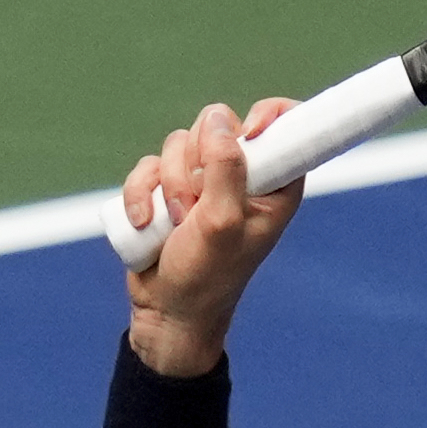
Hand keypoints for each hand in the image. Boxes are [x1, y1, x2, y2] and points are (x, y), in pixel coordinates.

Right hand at [120, 97, 303, 378]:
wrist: (167, 312)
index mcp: (275, 183)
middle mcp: (242, 176)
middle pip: (217, 125)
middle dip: (197, 165)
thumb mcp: (222, 222)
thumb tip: (219, 119)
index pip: (285, 125)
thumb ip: (226, 167)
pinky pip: (148, 165)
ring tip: (175, 225)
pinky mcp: (168, 188)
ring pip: (177, 144)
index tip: (249, 133)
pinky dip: (141, 193)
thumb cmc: (207, 277)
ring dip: (168, 186)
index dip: (267, 116)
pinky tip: (144, 222)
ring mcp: (203, 181)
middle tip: (198, 207)